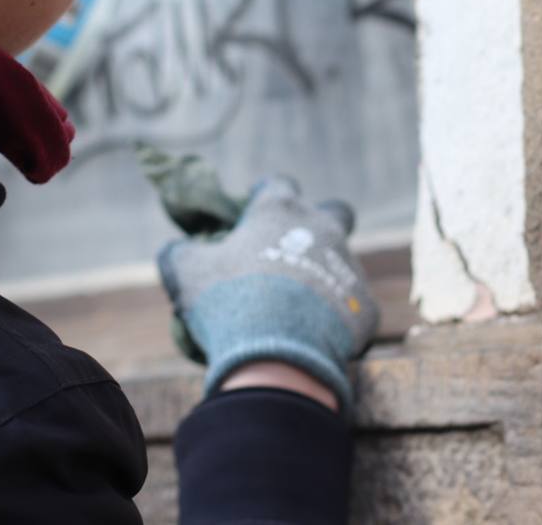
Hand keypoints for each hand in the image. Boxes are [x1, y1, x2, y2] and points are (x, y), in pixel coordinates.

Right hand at [157, 178, 379, 410]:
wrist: (278, 356)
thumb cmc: (227, 302)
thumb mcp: (186, 272)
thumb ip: (180, 252)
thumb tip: (176, 249)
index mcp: (280, 211)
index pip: (278, 186)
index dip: (264, 198)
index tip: (251, 216)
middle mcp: (323, 229)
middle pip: (334, 212)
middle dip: (317, 225)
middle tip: (290, 252)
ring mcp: (350, 267)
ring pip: (345, 261)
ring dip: (325, 274)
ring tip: (297, 306)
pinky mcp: (365, 306)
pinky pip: (352, 306)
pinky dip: (336, 317)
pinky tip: (314, 336)